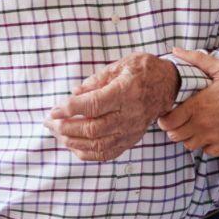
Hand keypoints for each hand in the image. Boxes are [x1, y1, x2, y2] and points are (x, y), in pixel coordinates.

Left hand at [46, 53, 179, 161]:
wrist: (169, 85)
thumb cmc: (143, 71)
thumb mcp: (121, 65)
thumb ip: (97, 79)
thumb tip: (75, 93)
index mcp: (126, 92)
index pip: (94, 105)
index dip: (71, 109)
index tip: (54, 110)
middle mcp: (129, 114)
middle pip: (93, 129)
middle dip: (66, 128)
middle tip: (49, 123)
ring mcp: (131, 130)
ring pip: (98, 145)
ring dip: (72, 142)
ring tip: (57, 134)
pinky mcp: (131, 139)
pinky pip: (107, 153)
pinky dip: (87, 153)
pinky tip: (73, 146)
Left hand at [157, 50, 218, 155]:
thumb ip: (197, 60)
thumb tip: (176, 50)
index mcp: (198, 106)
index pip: (167, 122)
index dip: (165, 118)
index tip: (170, 112)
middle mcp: (201, 125)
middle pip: (174, 135)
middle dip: (174, 128)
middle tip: (182, 119)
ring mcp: (211, 138)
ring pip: (187, 144)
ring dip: (189, 136)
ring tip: (196, 125)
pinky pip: (205, 150)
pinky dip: (205, 143)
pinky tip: (212, 132)